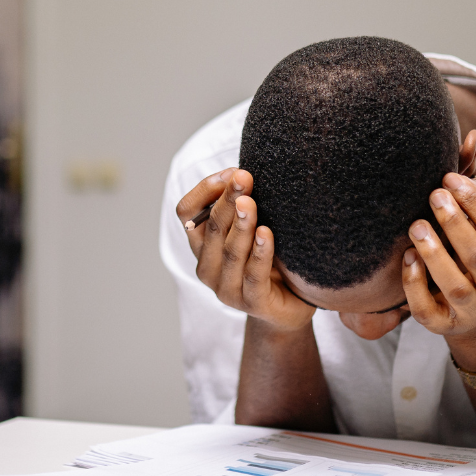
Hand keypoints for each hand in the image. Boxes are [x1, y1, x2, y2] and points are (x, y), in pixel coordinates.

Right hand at [177, 168, 314, 332]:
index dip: (204, 191)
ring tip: (250, 203)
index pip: (186, 213)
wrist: (288, 305)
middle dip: (228, 200)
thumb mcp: (250, 228)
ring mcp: (227, 288)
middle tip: (244, 177)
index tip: (229, 173)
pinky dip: (260, 252)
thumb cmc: (268, 259)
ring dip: (241, 224)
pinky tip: (267, 233)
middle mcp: (207, 267)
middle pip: (212, 227)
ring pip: (230, 251)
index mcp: (201, 245)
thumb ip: (243, 204)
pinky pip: (253, 275)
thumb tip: (243, 170)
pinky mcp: (252, 303)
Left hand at [401, 173, 475, 370]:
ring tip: (416, 225)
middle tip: (433, 195)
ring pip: (454, 286)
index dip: (475, 201)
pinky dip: (415, 283)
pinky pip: (427, 308)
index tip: (450, 178)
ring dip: (433, 253)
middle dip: (454, 222)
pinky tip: (407, 258)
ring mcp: (473, 312)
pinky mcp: (445, 326)